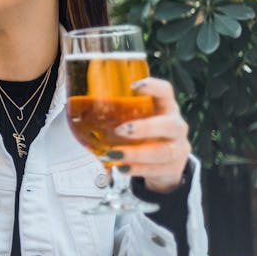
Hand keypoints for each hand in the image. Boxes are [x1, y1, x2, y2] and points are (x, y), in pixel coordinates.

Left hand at [110, 77, 190, 192]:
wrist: (164, 163)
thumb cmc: (143, 135)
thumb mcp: (135, 119)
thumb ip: (117, 112)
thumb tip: (77, 106)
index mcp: (165, 107)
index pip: (165, 91)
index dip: (153, 86)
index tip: (133, 86)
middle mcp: (176, 125)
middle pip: (169, 125)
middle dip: (144, 128)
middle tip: (120, 130)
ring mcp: (179, 147)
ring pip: (163, 151)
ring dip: (137, 154)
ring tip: (115, 155)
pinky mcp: (175, 167)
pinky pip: (158, 169)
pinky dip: (138, 169)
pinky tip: (122, 168)